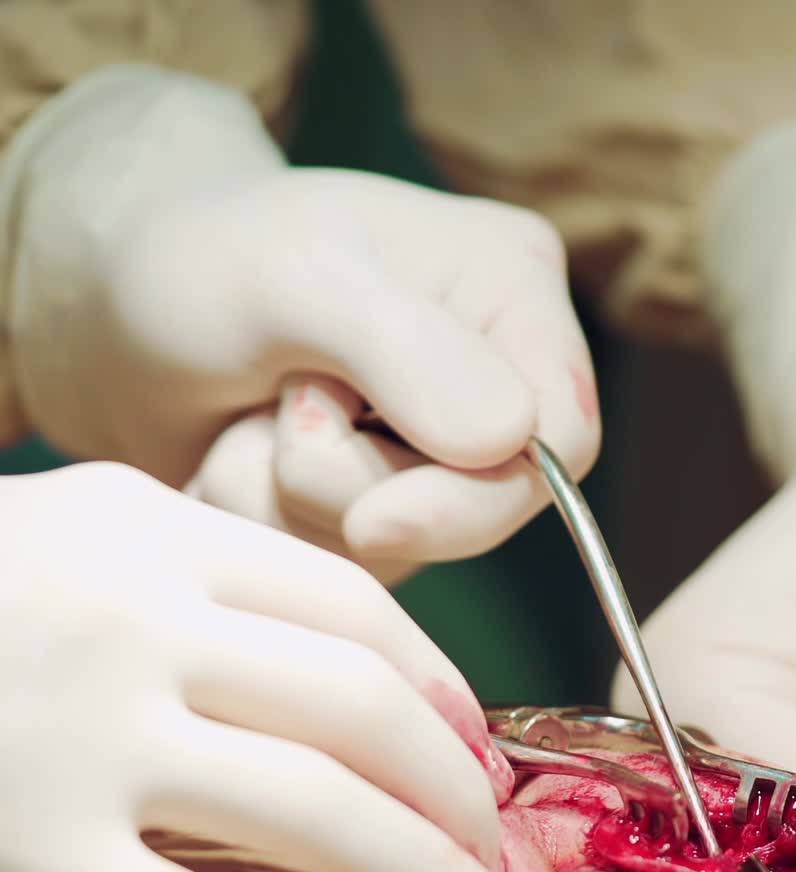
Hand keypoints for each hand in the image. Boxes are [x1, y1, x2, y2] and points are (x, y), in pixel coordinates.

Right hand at [0, 463, 527, 871]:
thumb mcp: (90, 531)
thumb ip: (220, 573)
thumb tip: (378, 665)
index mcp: (157, 535)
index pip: (357, 614)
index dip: (447, 692)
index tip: (483, 757)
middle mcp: (134, 624)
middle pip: (360, 712)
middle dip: (458, 795)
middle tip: (503, 854)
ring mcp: (82, 742)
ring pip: (311, 815)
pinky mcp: (28, 854)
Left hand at [10, 69, 598, 574]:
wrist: (116, 310)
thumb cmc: (203, 261)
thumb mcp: (294, 278)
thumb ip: (405, 351)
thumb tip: (507, 440)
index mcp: (512, 288)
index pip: (561, 441)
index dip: (474, 501)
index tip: (370, 521)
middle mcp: (498, 372)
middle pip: (483, 510)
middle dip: (354, 490)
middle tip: (277, 410)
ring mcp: (443, 448)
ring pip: (408, 549)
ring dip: (298, 507)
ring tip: (249, 423)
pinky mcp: (391, 501)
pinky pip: (353, 568)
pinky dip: (279, 528)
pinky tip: (246, 461)